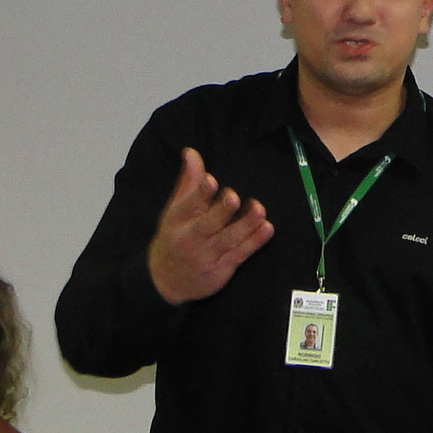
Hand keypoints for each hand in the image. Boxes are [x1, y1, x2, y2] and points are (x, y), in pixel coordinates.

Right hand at [148, 148, 274, 304]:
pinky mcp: (222, 269)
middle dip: (221, 211)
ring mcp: (207, 256)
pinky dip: (254, 242)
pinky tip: (266, 228)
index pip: (189, 205)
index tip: (211, 180)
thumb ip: (188, 181)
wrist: (166, 280)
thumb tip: (192, 152)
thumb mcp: (175, 209)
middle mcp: (191, 239)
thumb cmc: (174, 237)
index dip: (200, 192)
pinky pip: (240, 254)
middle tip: (233, 197)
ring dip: (245, 225)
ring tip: (259, 210)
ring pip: (228, 240)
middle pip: (208, 225)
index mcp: (178, 221)